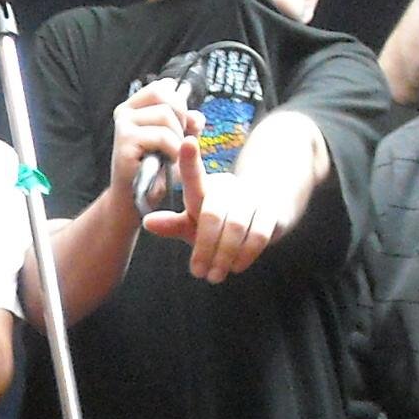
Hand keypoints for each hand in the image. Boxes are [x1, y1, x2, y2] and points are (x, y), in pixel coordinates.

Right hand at [111, 78, 196, 213]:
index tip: (179, 126)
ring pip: (166, 116)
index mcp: (134, 107)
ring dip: (177, 140)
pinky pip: (162, 136)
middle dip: (181, 121)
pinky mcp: (125, 141)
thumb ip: (188, 123)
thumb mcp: (177, 141)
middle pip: (167, 98)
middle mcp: (125, 112)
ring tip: (169, 156)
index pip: (163, 87)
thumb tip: (196, 116)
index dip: (179, 106)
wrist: (138, 199)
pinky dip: (172, 151)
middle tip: (175, 144)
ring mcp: (123, 125)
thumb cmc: (156, 169)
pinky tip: (166, 163)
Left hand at [141, 111, 323, 281]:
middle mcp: (228, 188)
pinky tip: (236, 268)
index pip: (195, 175)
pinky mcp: (271, 212)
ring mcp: (251, 198)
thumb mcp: (194, 222)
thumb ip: (173, 224)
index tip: (187, 142)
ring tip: (215, 275)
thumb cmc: (220, 219)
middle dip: (204, 246)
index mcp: (205, 188)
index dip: (191, 161)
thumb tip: (147, 223)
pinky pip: (258, 235)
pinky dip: (245, 255)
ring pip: (236, 227)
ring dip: (224, 255)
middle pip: (212, 214)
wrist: (264, 211)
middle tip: (198, 273)